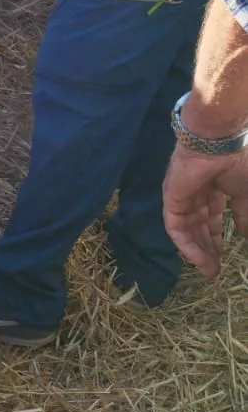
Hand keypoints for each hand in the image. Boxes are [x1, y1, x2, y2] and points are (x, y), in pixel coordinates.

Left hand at [163, 143, 247, 277]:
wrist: (218, 142)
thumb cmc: (235, 162)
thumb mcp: (245, 194)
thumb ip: (243, 214)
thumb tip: (245, 233)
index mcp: (212, 188)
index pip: (211, 217)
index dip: (216, 236)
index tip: (224, 254)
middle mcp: (195, 193)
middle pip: (198, 226)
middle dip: (207, 248)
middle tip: (215, 269)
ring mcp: (182, 196)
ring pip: (187, 230)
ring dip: (197, 251)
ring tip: (209, 269)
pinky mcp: (171, 200)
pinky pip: (176, 227)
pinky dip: (186, 244)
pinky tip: (198, 259)